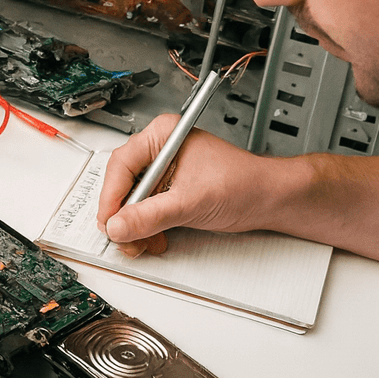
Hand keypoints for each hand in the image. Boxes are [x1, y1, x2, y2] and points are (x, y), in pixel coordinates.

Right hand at [96, 115, 267, 256]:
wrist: (269, 200)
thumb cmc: (244, 183)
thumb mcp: (191, 201)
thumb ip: (151, 215)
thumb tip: (118, 225)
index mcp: (163, 135)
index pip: (121, 164)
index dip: (111, 197)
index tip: (108, 221)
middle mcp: (160, 150)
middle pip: (123, 185)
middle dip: (124, 216)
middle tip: (124, 237)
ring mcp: (164, 171)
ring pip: (132, 202)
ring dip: (135, 227)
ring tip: (144, 242)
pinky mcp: (170, 190)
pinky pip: (146, 210)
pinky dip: (147, 228)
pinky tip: (155, 238)